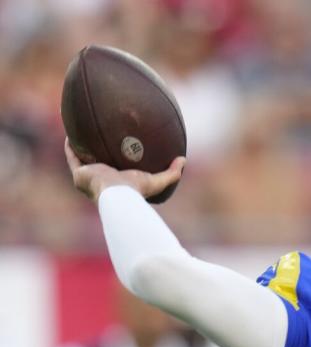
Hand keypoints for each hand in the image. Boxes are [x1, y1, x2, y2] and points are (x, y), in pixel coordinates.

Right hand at [65, 138, 184, 200]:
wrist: (117, 195)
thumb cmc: (136, 190)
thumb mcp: (156, 181)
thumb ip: (172, 173)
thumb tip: (184, 160)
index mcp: (117, 184)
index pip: (116, 172)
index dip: (116, 161)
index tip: (119, 148)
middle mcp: (101, 182)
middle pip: (98, 165)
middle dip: (97, 153)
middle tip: (101, 137)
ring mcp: (88, 179)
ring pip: (83, 160)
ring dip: (82, 148)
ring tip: (83, 133)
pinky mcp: (79, 174)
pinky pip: (72, 158)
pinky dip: (70, 147)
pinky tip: (71, 135)